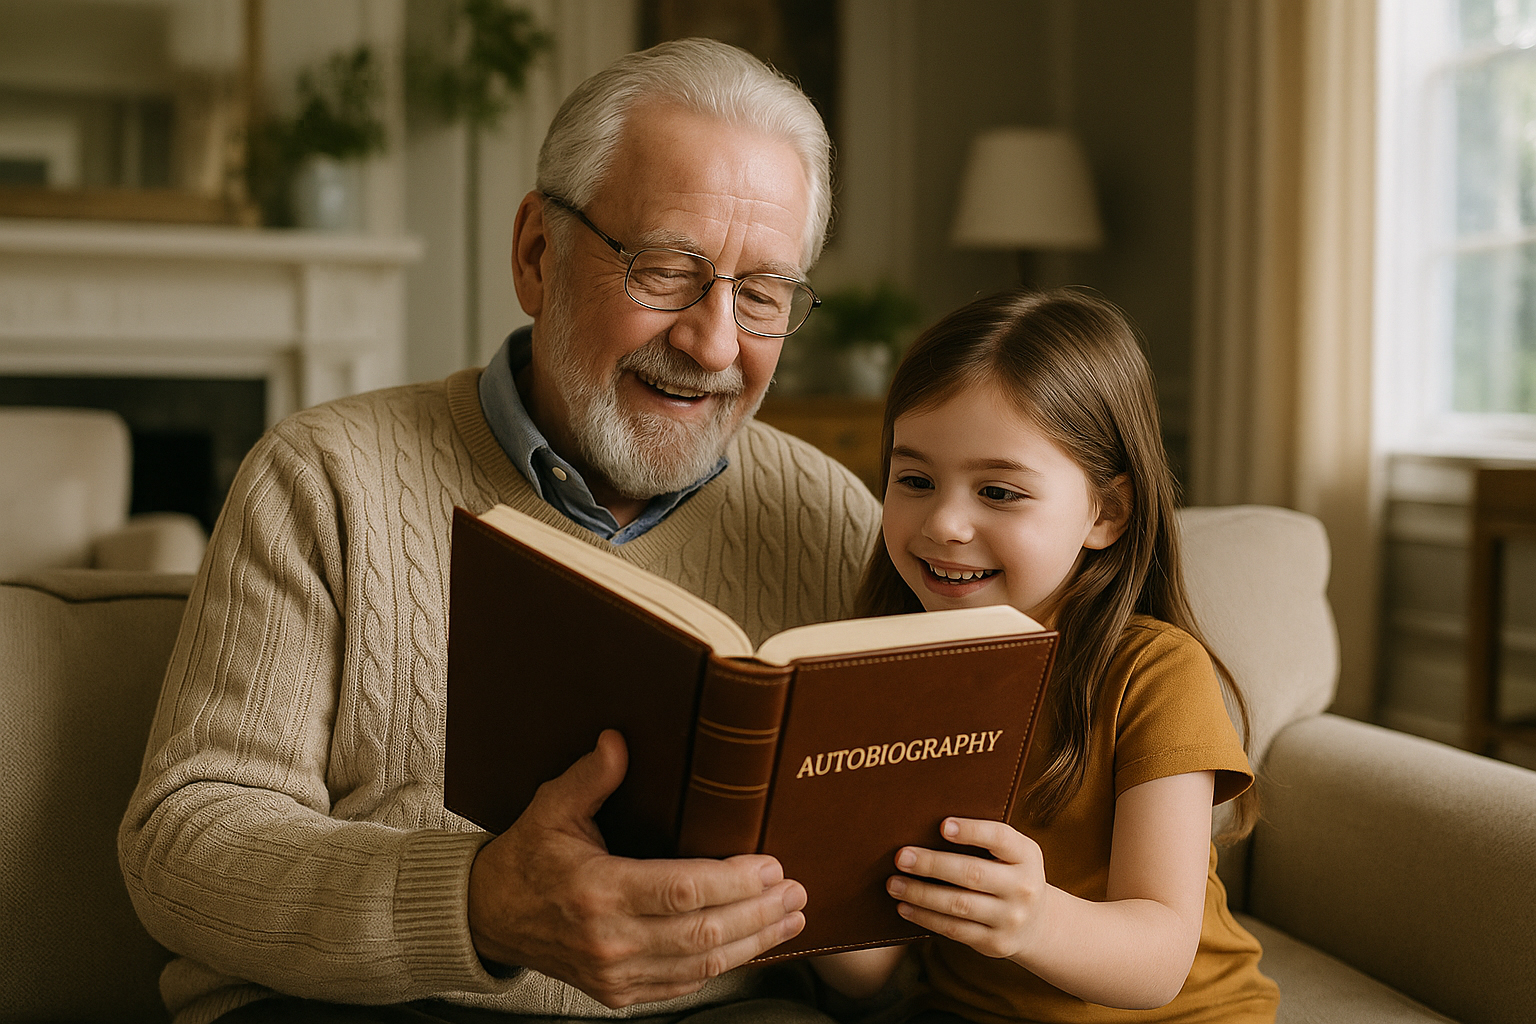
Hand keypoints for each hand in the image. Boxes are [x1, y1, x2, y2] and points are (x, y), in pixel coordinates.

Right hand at [467, 730, 807, 1006]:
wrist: (489, 917)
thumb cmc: (526, 858)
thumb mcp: (551, 808)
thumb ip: (591, 777)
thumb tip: (620, 740)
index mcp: (596, 891)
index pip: (682, 891)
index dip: (734, 881)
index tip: (771, 865)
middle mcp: (608, 940)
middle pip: (703, 933)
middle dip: (760, 913)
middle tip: (796, 892)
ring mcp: (615, 974)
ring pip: (701, 964)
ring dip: (754, 943)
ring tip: (791, 918)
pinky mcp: (619, 993)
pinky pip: (683, 983)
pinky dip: (722, 965)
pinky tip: (751, 945)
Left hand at [886, 817, 1048, 959]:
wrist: (1038, 923)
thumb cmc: (1009, 873)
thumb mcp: (1012, 853)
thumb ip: (984, 840)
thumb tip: (926, 826)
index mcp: (1026, 855)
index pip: (1000, 838)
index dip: (972, 831)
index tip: (943, 826)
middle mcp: (1023, 887)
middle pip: (972, 873)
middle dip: (932, 865)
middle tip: (901, 857)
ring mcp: (1010, 918)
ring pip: (958, 905)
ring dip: (921, 894)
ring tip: (894, 884)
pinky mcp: (995, 943)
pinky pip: (954, 929)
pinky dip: (926, 918)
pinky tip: (905, 907)